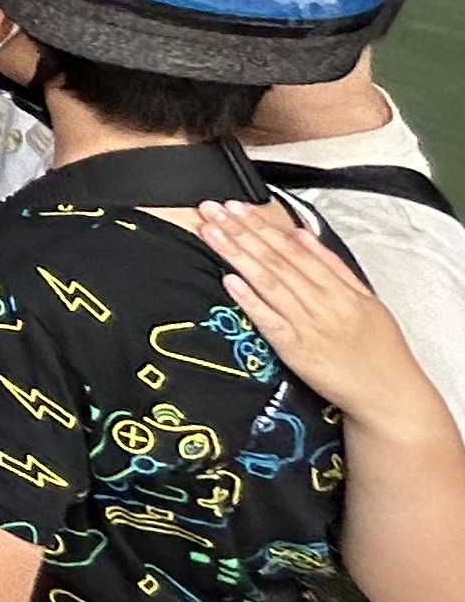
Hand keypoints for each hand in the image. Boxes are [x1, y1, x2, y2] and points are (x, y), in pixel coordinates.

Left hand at [196, 200, 433, 423]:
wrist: (389, 395)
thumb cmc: (380, 349)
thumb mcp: (367, 300)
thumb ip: (332, 265)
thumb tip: (302, 235)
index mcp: (339, 289)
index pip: (293, 250)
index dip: (262, 226)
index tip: (236, 207)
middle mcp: (322, 304)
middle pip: (275, 261)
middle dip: (241, 232)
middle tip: (213, 210)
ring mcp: (307, 326)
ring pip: (267, 283)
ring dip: (237, 255)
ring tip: (211, 233)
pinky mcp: (295, 351)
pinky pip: (268, 321)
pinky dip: (249, 299)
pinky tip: (229, 280)